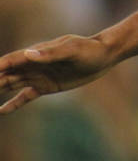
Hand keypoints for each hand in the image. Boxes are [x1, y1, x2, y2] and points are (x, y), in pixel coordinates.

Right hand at [0, 34, 115, 113]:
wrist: (104, 55)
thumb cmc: (89, 49)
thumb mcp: (72, 50)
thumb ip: (50, 53)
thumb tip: (28, 54)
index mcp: (35, 54)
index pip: (8, 62)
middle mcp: (32, 65)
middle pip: (4, 75)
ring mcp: (37, 76)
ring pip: (10, 85)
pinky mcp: (45, 86)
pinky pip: (24, 97)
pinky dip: (12, 104)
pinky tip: (0, 111)